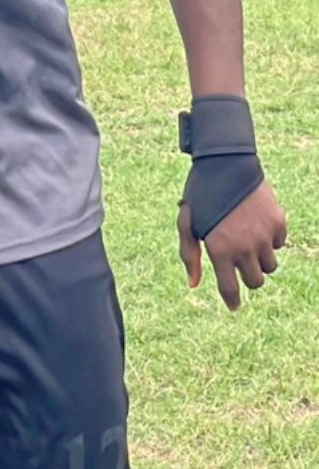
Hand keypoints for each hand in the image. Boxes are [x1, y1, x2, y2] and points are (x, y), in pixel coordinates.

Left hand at [178, 180, 287, 311]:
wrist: (226, 163)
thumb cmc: (201, 195)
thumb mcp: (188, 224)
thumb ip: (190, 255)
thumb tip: (194, 284)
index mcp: (220, 250)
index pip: (230, 288)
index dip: (232, 300)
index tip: (234, 305)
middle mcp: (244, 247)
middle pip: (255, 282)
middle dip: (248, 277)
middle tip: (242, 265)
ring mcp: (263, 235)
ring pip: (270, 265)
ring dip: (261, 259)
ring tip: (249, 242)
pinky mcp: (278, 222)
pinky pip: (280, 243)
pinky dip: (271, 240)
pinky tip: (258, 225)